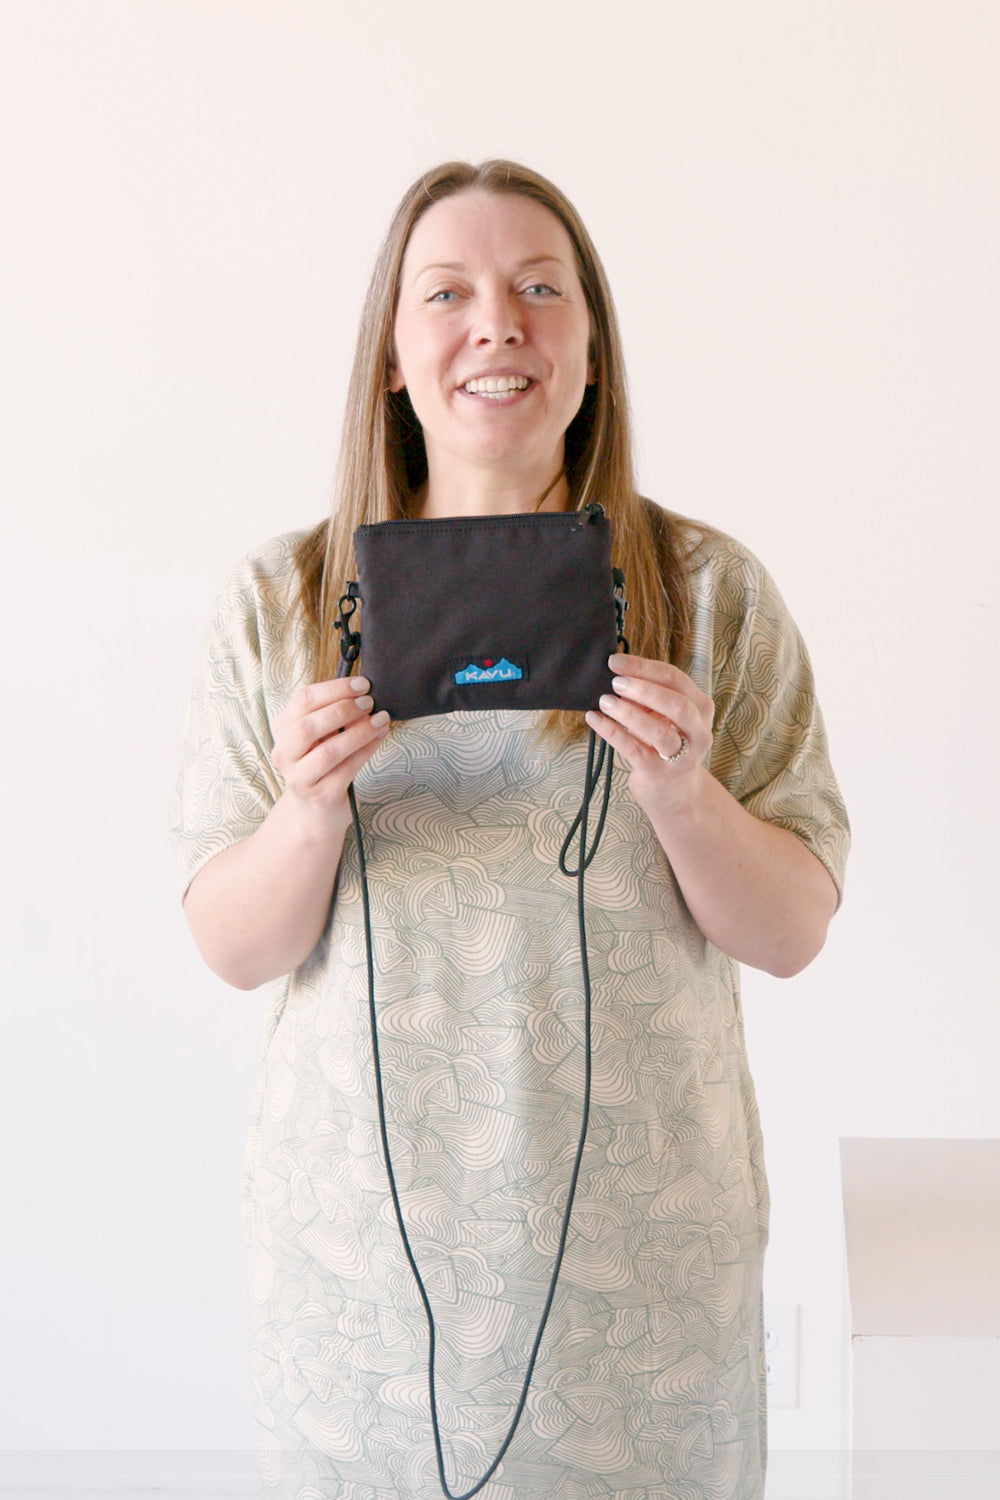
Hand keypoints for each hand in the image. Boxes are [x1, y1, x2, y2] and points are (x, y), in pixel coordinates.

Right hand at [271, 676, 388, 823]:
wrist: (315, 811)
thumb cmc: (322, 765)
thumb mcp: (321, 736)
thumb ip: (334, 715)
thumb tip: (364, 695)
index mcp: (283, 730)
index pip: (303, 700)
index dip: (334, 689)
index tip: (362, 684)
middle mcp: (284, 754)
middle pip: (308, 726)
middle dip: (343, 710)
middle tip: (369, 702)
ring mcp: (300, 778)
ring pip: (328, 751)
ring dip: (359, 732)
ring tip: (380, 720)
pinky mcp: (321, 796)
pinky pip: (347, 769)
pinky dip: (366, 750)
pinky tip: (379, 737)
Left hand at [585, 653, 713, 815]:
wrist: (676, 793)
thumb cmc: (666, 745)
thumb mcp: (665, 717)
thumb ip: (650, 698)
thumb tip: (618, 673)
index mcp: (701, 708)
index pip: (675, 679)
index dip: (644, 667)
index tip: (616, 662)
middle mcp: (698, 732)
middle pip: (676, 703)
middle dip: (643, 690)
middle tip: (615, 683)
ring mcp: (682, 756)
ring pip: (658, 730)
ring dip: (628, 713)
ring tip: (604, 700)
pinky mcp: (660, 774)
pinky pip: (634, 749)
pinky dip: (611, 731)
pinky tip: (594, 719)